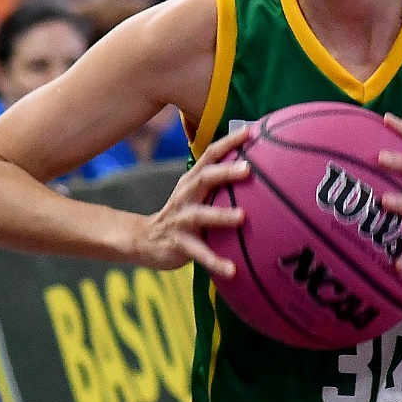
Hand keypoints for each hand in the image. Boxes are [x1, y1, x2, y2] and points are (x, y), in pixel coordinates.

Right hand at [138, 126, 249, 275]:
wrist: (146, 240)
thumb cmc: (185, 213)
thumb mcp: (198, 193)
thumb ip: (219, 181)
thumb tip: (256, 165)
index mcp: (193, 180)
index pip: (210, 154)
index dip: (228, 142)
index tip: (249, 131)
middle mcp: (186, 195)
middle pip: (205, 178)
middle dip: (226, 172)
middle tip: (248, 168)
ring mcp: (181, 219)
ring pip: (201, 215)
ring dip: (221, 216)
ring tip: (241, 217)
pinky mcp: (179, 244)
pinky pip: (199, 254)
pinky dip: (215, 262)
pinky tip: (232, 270)